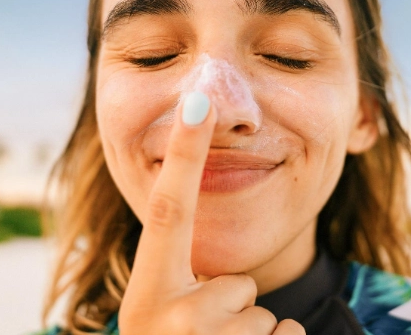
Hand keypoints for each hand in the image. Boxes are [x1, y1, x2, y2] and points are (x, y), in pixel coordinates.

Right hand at [118, 91, 304, 334]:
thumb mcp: (158, 318)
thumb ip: (180, 281)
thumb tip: (220, 255)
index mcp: (145, 294)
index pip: (167, 212)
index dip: (181, 154)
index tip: (198, 99)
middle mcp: (162, 317)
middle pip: (241, 286)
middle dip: (236, 312)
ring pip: (265, 319)